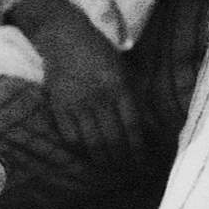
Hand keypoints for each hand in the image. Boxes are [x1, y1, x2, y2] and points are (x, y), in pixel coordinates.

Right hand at [13, 0, 142, 167]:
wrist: (64, 37)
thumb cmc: (100, 53)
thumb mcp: (125, 70)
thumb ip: (136, 97)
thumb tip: (150, 127)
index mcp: (118, 86)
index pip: (133, 126)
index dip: (139, 149)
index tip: (145, 162)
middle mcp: (98, 98)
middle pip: (113, 140)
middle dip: (124, 160)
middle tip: (130, 171)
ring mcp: (76, 104)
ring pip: (92, 143)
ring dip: (105, 160)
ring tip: (113, 168)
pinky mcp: (58, 107)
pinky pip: (71, 138)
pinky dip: (82, 151)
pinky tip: (90, 155)